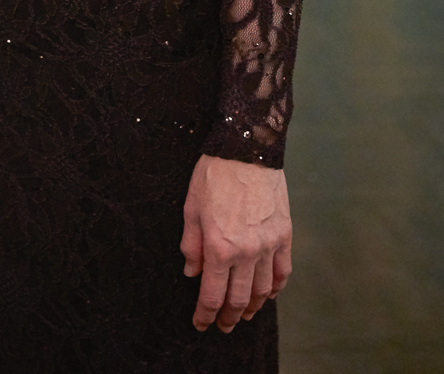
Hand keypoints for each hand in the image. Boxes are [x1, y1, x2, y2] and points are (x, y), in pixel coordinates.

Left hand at [180, 155, 291, 332]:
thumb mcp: (191, 207)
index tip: (200, 323)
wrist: (246, 148)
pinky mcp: (285, 235)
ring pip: (263, 291)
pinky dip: (276, 288)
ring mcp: (269, 246)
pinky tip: (270, 294)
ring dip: (253, 307)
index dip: (205, 314)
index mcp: (219, 247)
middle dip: (228, 317)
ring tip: (244, 314)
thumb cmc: (213, 174)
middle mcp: (246, 253)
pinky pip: (283, 272)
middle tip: (222, 325)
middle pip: (239, 299)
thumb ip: (190, 244)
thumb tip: (192, 272)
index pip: (212, 294)